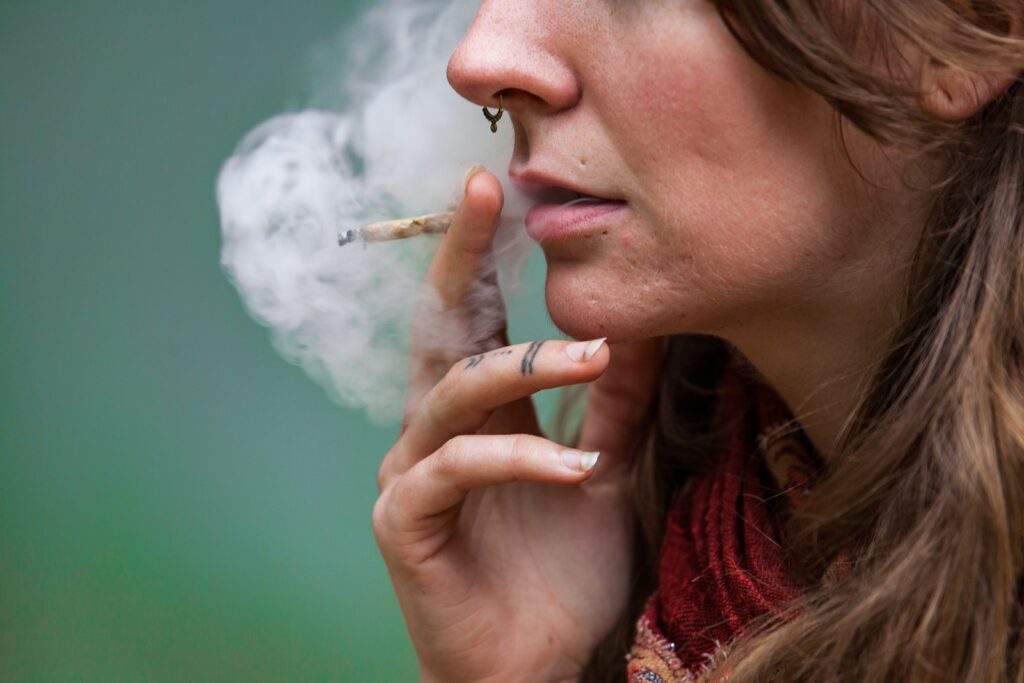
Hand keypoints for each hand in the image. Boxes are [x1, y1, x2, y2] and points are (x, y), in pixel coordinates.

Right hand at [373, 167, 663, 680]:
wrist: (543, 667)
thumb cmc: (566, 574)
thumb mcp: (605, 469)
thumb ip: (615, 402)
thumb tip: (636, 322)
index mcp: (478, 416)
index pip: (474, 319)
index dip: (481, 254)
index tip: (497, 186)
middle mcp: (433, 433)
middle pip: (439, 330)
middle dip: (460, 261)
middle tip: (484, 196)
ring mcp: (412, 476)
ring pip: (451, 393)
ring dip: (521, 366)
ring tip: (589, 355)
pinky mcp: (405, 524)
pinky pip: (455, 471)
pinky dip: (518, 461)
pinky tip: (575, 468)